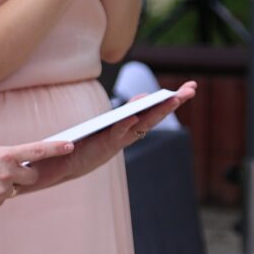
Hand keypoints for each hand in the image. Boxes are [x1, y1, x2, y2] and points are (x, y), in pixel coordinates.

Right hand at [0, 141, 70, 214]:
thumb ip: (3, 158)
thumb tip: (17, 168)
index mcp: (5, 155)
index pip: (37, 151)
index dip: (56, 148)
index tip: (70, 145)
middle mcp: (7, 173)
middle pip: (31, 177)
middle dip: (25, 176)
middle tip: (10, 173)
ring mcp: (2, 191)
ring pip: (14, 190)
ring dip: (4, 186)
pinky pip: (1, 200)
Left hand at [25, 83, 197, 186]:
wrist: (61, 164)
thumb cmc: (84, 145)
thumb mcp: (107, 128)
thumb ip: (124, 116)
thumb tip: (142, 100)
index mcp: (128, 128)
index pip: (153, 112)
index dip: (170, 101)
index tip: (188, 89)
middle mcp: (127, 134)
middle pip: (153, 116)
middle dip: (173, 103)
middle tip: (192, 89)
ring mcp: (117, 141)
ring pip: (141, 125)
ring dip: (157, 112)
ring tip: (174, 97)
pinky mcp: (102, 147)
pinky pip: (116, 135)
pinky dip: (124, 126)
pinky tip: (133, 116)